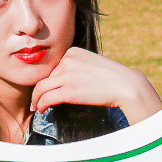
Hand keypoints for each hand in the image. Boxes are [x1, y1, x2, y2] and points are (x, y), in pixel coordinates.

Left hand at [29, 47, 161, 123]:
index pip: (54, 67)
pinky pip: (47, 98)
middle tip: (36, 100)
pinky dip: (41, 105)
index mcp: (73, 51)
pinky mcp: (69, 91)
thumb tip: (65, 81)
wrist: (126, 85)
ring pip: (41, 87)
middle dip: (39, 90)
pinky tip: (41, 110)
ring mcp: (68, 75)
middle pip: (46, 77)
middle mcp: (68, 60)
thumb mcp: (92, 64)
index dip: (48, 80)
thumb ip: (77, 67)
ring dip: (36, 98)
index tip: (44, 89)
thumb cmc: (113, 78)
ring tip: (36, 106)